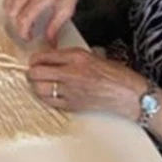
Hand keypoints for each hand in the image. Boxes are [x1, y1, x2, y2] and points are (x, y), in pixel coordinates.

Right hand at [3, 0, 84, 44]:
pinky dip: (11, 6)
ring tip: (24, 20)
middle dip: (18, 25)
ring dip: (13, 16)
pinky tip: (21, 9)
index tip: (28, 37)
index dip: (23, 32)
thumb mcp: (66, 9)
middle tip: (26, 30)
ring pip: (7, 5)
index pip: (24, 18)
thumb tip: (50, 42)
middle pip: (13, 13)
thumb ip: (55, 28)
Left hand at [28, 48, 144, 119]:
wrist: (130, 94)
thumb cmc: (116, 74)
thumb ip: (71, 57)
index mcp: (77, 57)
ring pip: (40, 89)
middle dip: (31, 72)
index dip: (35, 59)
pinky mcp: (74, 105)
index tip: (34, 61)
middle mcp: (71, 73)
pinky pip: (50, 102)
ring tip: (39, 84)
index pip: (44, 56)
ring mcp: (71, 91)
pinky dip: (45, 98)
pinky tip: (49, 94)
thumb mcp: (93, 56)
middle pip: (36, 73)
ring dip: (36, 86)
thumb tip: (51, 58)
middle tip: (32, 72)